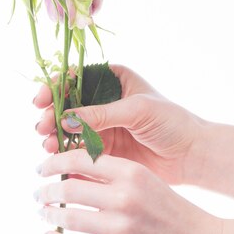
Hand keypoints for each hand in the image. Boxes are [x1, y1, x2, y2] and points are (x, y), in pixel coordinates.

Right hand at [33, 64, 205, 184]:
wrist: (192, 156)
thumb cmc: (172, 122)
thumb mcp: (136, 111)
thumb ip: (100, 114)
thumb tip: (64, 119)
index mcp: (111, 79)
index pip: (74, 78)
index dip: (53, 88)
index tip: (41, 100)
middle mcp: (101, 100)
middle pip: (65, 103)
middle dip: (51, 115)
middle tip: (42, 128)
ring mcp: (99, 124)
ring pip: (66, 127)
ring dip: (54, 135)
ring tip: (49, 146)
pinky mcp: (100, 147)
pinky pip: (76, 148)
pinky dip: (64, 152)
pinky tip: (57, 156)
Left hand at [34, 149, 220, 233]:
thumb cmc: (169, 212)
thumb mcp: (143, 182)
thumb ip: (108, 177)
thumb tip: (64, 175)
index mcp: (131, 172)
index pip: (79, 159)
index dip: (53, 162)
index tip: (41, 169)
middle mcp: (124, 198)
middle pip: (67, 189)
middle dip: (46, 192)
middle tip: (39, 194)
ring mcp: (120, 228)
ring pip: (67, 217)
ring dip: (49, 215)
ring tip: (44, 213)